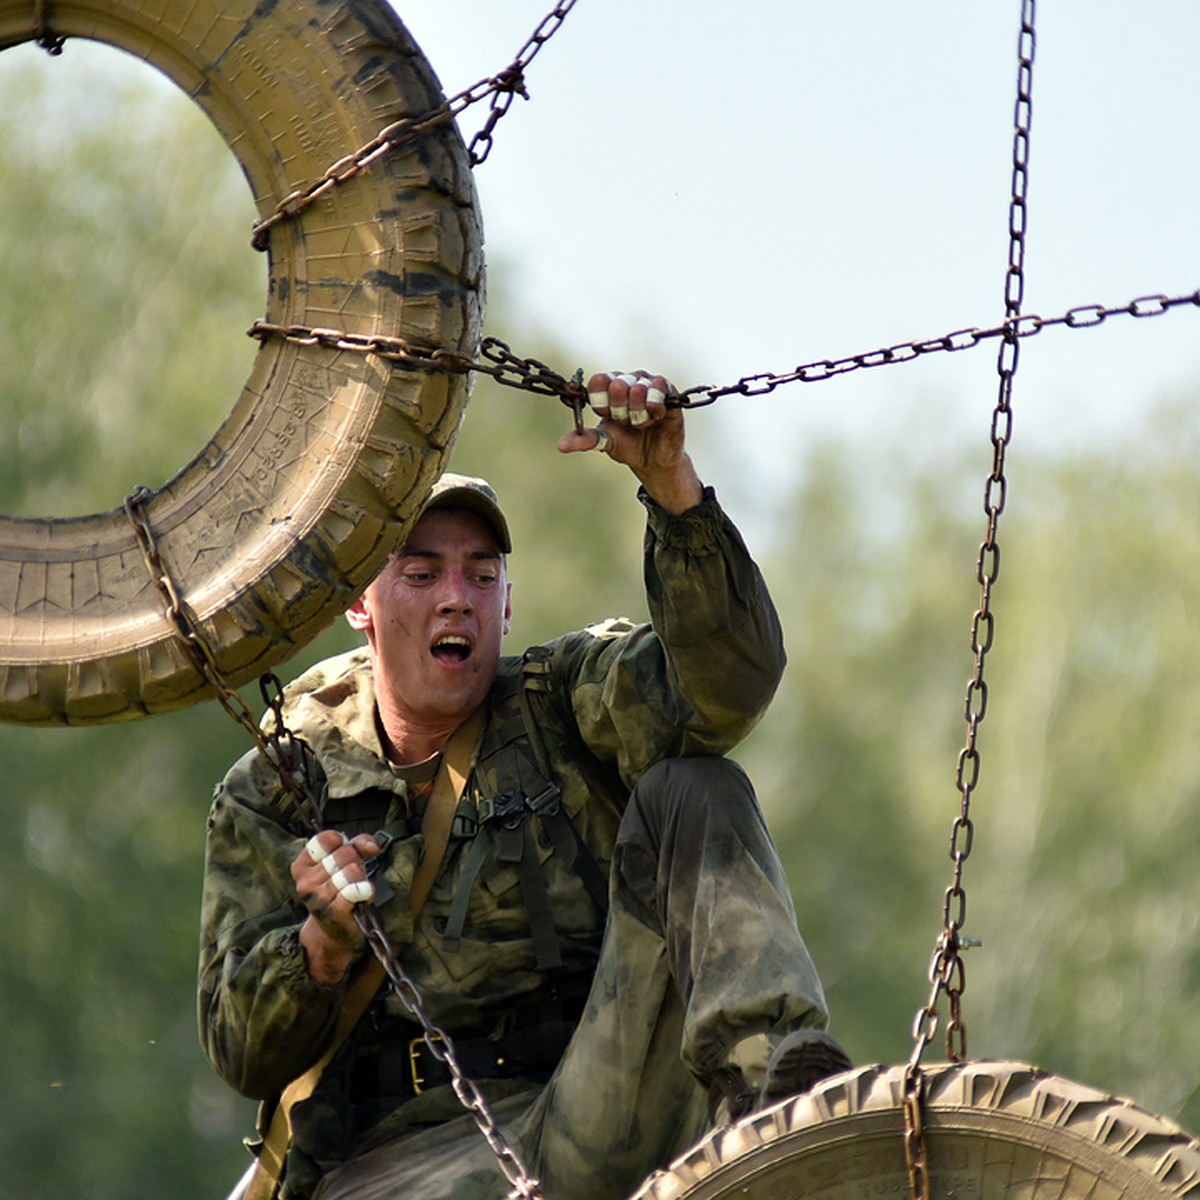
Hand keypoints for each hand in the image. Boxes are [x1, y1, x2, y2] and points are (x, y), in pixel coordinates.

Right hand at [292, 830, 380, 982]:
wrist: (335, 929)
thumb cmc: (340, 889)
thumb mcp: (346, 861)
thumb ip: (358, 845)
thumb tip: (371, 846)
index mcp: (302, 866)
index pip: (324, 839)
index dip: (342, 841)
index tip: (346, 849)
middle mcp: (305, 883)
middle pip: (342, 854)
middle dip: (356, 860)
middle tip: (355, 872)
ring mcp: (318, 899)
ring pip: (350, 872)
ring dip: (361, 876)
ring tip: (358, 884)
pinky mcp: (334, 913)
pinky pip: (354, 891)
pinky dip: (365, 890)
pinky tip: (364, 893)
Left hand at [557, 371, 703, 513]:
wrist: (654, 460)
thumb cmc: (628, 446)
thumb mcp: (605, 442)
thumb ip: (584, 439)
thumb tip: (561, 445)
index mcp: (608, 390)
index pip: (598, 381)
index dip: (602, 401)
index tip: (607, 415)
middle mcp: (627, 381)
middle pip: (617, 385)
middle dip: (621, 411)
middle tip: (628, 422)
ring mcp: (647, 384)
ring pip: (637, 389)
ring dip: (639, 413)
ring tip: (643, 423)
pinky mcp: (667, 390)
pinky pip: (658, 387)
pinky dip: (654, 407)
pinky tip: (656, 417)